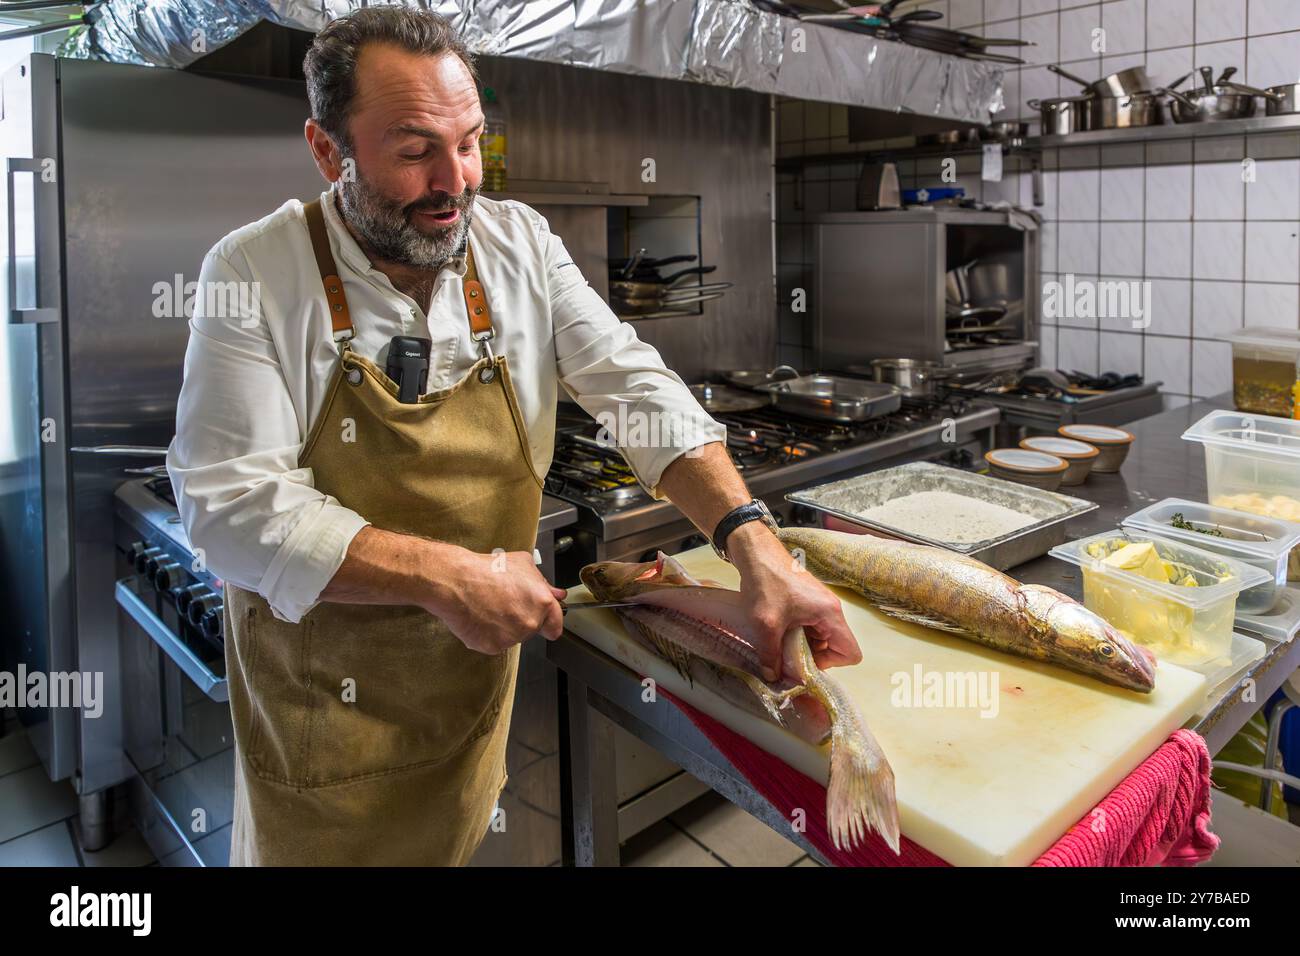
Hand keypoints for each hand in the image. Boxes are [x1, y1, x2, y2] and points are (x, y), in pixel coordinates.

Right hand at [423, 547, 566, 654]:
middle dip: (522, 619)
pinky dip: (489, 634)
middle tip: (505, 603)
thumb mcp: (522, 564)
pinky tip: (480, 617)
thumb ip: (543, 583)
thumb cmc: (487, 570)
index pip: (555, 625)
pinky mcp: (492, 646)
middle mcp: (530, 623)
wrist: (456, 582)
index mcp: (542, 603)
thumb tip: (557, 594)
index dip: (549, 622)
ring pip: (513, 636)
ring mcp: (511, 637)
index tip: (544, 622)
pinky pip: (495, 643)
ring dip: (505, 627)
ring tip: (489, 607)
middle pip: (532, 630)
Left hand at [727, 522, 862, 679]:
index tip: (803, 661)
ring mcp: (820, 605)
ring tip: (778, 641)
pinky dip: (796, 634)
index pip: (851, 653)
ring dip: (802, 646)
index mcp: (830, 613)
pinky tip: (776, 630)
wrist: (756, 552)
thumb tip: (772, 677)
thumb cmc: (766, 581)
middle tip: (785, 655)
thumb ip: (771, 654)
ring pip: (821, 639)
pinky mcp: (808, 602)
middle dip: (812, 657)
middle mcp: (831, 609)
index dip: (829, 664)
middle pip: (835, 648)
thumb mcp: (765, 623)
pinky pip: (811, 628)